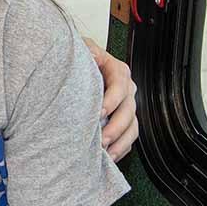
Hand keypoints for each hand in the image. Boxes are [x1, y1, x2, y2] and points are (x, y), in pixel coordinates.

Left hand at [84, 37, 137, 161]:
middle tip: (102, 139)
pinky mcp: (123, 121)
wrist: (75, 70)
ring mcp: (126, 106)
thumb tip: (92, 54)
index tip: (99, 113)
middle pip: (128, 110)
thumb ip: (88, 50)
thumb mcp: (82, 48)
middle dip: (116, 127)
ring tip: (106, 153)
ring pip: (132, 127)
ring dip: (120, 142)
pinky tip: (109, 157)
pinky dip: (120, 149)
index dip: (111, 100)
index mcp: (117, 71)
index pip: (120, 86)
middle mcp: (126, 90)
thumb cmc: (79, 59)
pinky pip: (128, 138)